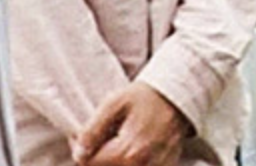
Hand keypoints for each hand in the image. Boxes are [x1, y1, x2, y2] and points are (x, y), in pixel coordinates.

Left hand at [72, 81, 189, 165]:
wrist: (177, 97)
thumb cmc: (146, 97)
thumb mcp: (115, 104)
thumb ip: (93, 130)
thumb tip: (78, 153)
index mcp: (127, 151)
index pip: (89, 164)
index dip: (80, 151)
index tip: (80, 137)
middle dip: (96, 157)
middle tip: (101, 138)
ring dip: (112, 160)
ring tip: (116, 142)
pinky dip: (129, 161)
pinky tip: (131, 150)